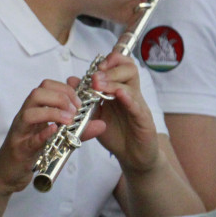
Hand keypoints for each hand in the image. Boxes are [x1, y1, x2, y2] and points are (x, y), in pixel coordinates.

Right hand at [0, 79, 94, 192]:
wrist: (8, 173)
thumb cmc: (31, 152)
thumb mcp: (57, 138)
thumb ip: (78, 130)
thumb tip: (101, 124)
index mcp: (34, 110)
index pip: (46, 86)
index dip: (65, 89)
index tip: (79, 103)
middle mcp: (25, 117)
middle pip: (37, 93)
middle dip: (60, 98)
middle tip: (75, 111)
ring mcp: (20, 133)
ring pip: (29, 113)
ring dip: (52, 113)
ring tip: (68, 122)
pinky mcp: (19, 150)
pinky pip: (30, 140)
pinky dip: (43, 134)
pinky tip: (54, 131)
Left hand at [88, 53, 159, 172]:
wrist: (132, 155)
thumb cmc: (115, 133)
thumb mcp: (96, 114)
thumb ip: (85, 98)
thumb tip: (71, 80)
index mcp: (119, 90)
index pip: (120, 65)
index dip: (109, 61)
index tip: (95, 67)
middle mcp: (131, 94)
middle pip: (129, 69)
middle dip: (110, 70)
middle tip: (94, 77)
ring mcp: (139, 106)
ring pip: (131, 85)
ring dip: (113, 82)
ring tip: (98, 85)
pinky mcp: (144, 121)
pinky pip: (137, 107)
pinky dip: (129, 99)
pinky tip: (120, 94)